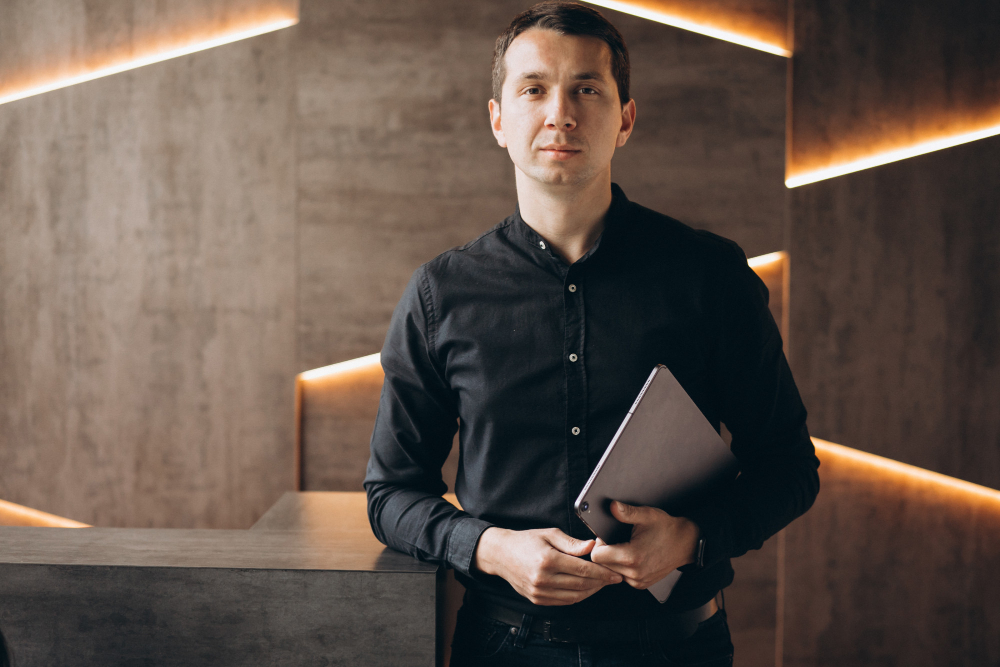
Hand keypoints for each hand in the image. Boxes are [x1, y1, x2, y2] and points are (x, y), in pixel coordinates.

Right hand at [472, 526, 622, 605]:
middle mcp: (543, 579)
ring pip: (575, 597)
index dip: (603, 573)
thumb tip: (593, 546)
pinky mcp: (537, 600)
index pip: (583, 570)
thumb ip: (572, 543)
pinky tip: (586, 589)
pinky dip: (578, 597)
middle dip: (601, 583)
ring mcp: (539, 592)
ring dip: (592, 592)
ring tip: (601, 583)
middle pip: (581, 585)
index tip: (615, 574)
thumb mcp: (549, 534)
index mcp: (548, 560)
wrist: (501, 554)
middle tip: (613, 578)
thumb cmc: (527, 540)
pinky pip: (564, 602)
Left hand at [590, 501, 699, 589]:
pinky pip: (622, 576)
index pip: (597, 556)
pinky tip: (631, 556)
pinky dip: (622, 567)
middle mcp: (634, 573)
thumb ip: (627, 512)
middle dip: (605, 551)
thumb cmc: (667, 529)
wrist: (685, 544)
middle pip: (602, 565)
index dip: (599, 544)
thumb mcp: (647, 516)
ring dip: (613, 560)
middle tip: (616, 540)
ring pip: (611, 571)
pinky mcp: (641, 584)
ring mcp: (638, 581)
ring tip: (625, 547)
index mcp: (632, 557)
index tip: (606, 537)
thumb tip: (612, 506)